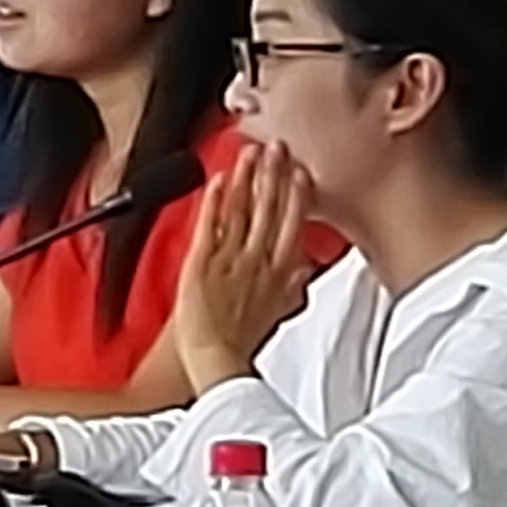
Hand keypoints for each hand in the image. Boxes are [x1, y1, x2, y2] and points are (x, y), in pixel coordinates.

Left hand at [170, 137, 316, 388]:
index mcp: (279, 273)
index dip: (297, 196)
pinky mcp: (202, 265)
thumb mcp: (278, 309)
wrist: (213, 359)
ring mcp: (230, 261)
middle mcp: (258, 262)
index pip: (293, 225)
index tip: (301, 171)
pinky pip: (211, 227)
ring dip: (248, 180)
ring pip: (243, 212)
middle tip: (279, 147)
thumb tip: (304, 266)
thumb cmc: (239, 338)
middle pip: (271, 211)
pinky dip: (216, 203)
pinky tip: (220, 180)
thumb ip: (292, 283)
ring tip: (252, 153)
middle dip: (275, 177)